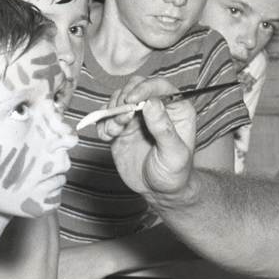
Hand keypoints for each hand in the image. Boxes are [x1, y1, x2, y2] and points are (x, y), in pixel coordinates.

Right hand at [101, 76, 196, 197]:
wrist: (159, 191)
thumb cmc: (174, 173)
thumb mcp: (174, 154)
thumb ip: (163, 129)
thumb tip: (151, 103)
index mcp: (176, 108)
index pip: (159, 86)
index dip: (143, 88)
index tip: (131, 99)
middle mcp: (155, 108)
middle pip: (134, 87)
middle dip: (123, 100)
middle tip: (121, 119)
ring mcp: (136, 117)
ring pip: (117, 100)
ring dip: (111, 113)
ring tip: (115, 132)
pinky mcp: (121, 128)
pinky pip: (106, 116)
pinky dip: (102, 124)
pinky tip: (108, 137)